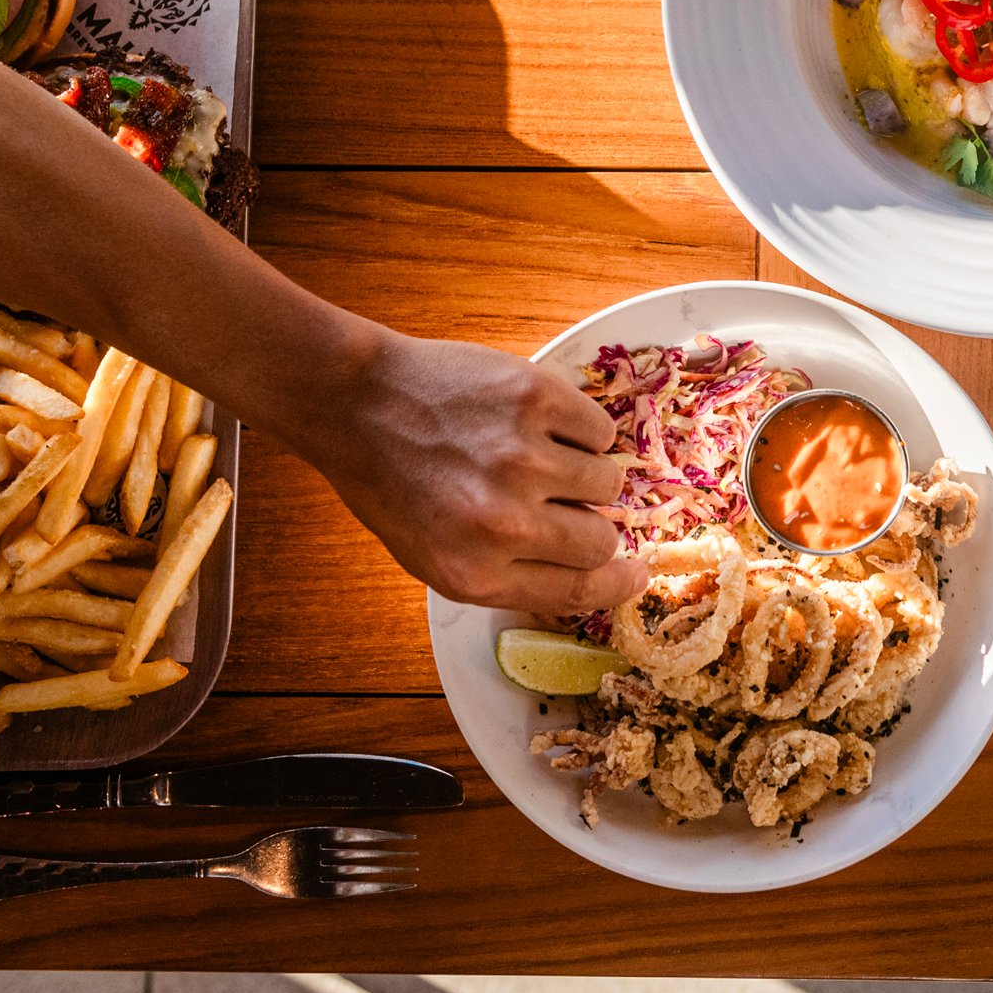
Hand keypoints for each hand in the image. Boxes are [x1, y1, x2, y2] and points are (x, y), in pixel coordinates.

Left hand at [296, 331, 644, 616]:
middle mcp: (503, 525)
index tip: (634, 575)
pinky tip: (535, 423)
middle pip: (600, 541)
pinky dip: (579, 428)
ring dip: (583, 472)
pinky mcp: (535, 400)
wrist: (357, 402)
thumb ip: (507, 573)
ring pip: (607, 481)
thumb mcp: (433, 554)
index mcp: (474, 574)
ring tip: (537, 454)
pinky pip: (599, 429)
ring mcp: (523, 459)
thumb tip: (589, 573)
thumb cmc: (391, 480)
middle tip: (560, 500)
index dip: (616, 585)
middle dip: (589, 523)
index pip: (578, 593)